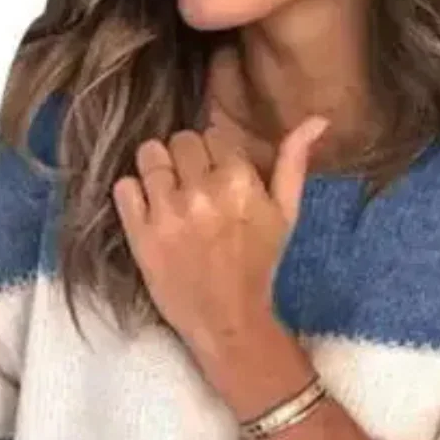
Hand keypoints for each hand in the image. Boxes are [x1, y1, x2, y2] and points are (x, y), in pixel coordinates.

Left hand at [111, 117, 328, 366]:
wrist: (228, 320)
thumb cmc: (258, 265)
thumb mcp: (285, 214)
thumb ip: (294, 163)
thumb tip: (316, 119)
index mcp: (239, 181)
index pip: (213, 135)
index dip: (214, 156)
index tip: (217, 180)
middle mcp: (201, 191)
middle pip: (180, 140)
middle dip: (186, 159)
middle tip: (193, 189)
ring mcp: (167, 212)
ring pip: (149, 155)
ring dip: (157, 169)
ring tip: (168, 194)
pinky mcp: (140, 233)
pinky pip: (123, 186)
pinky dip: (133, 193)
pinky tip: (148, 210)